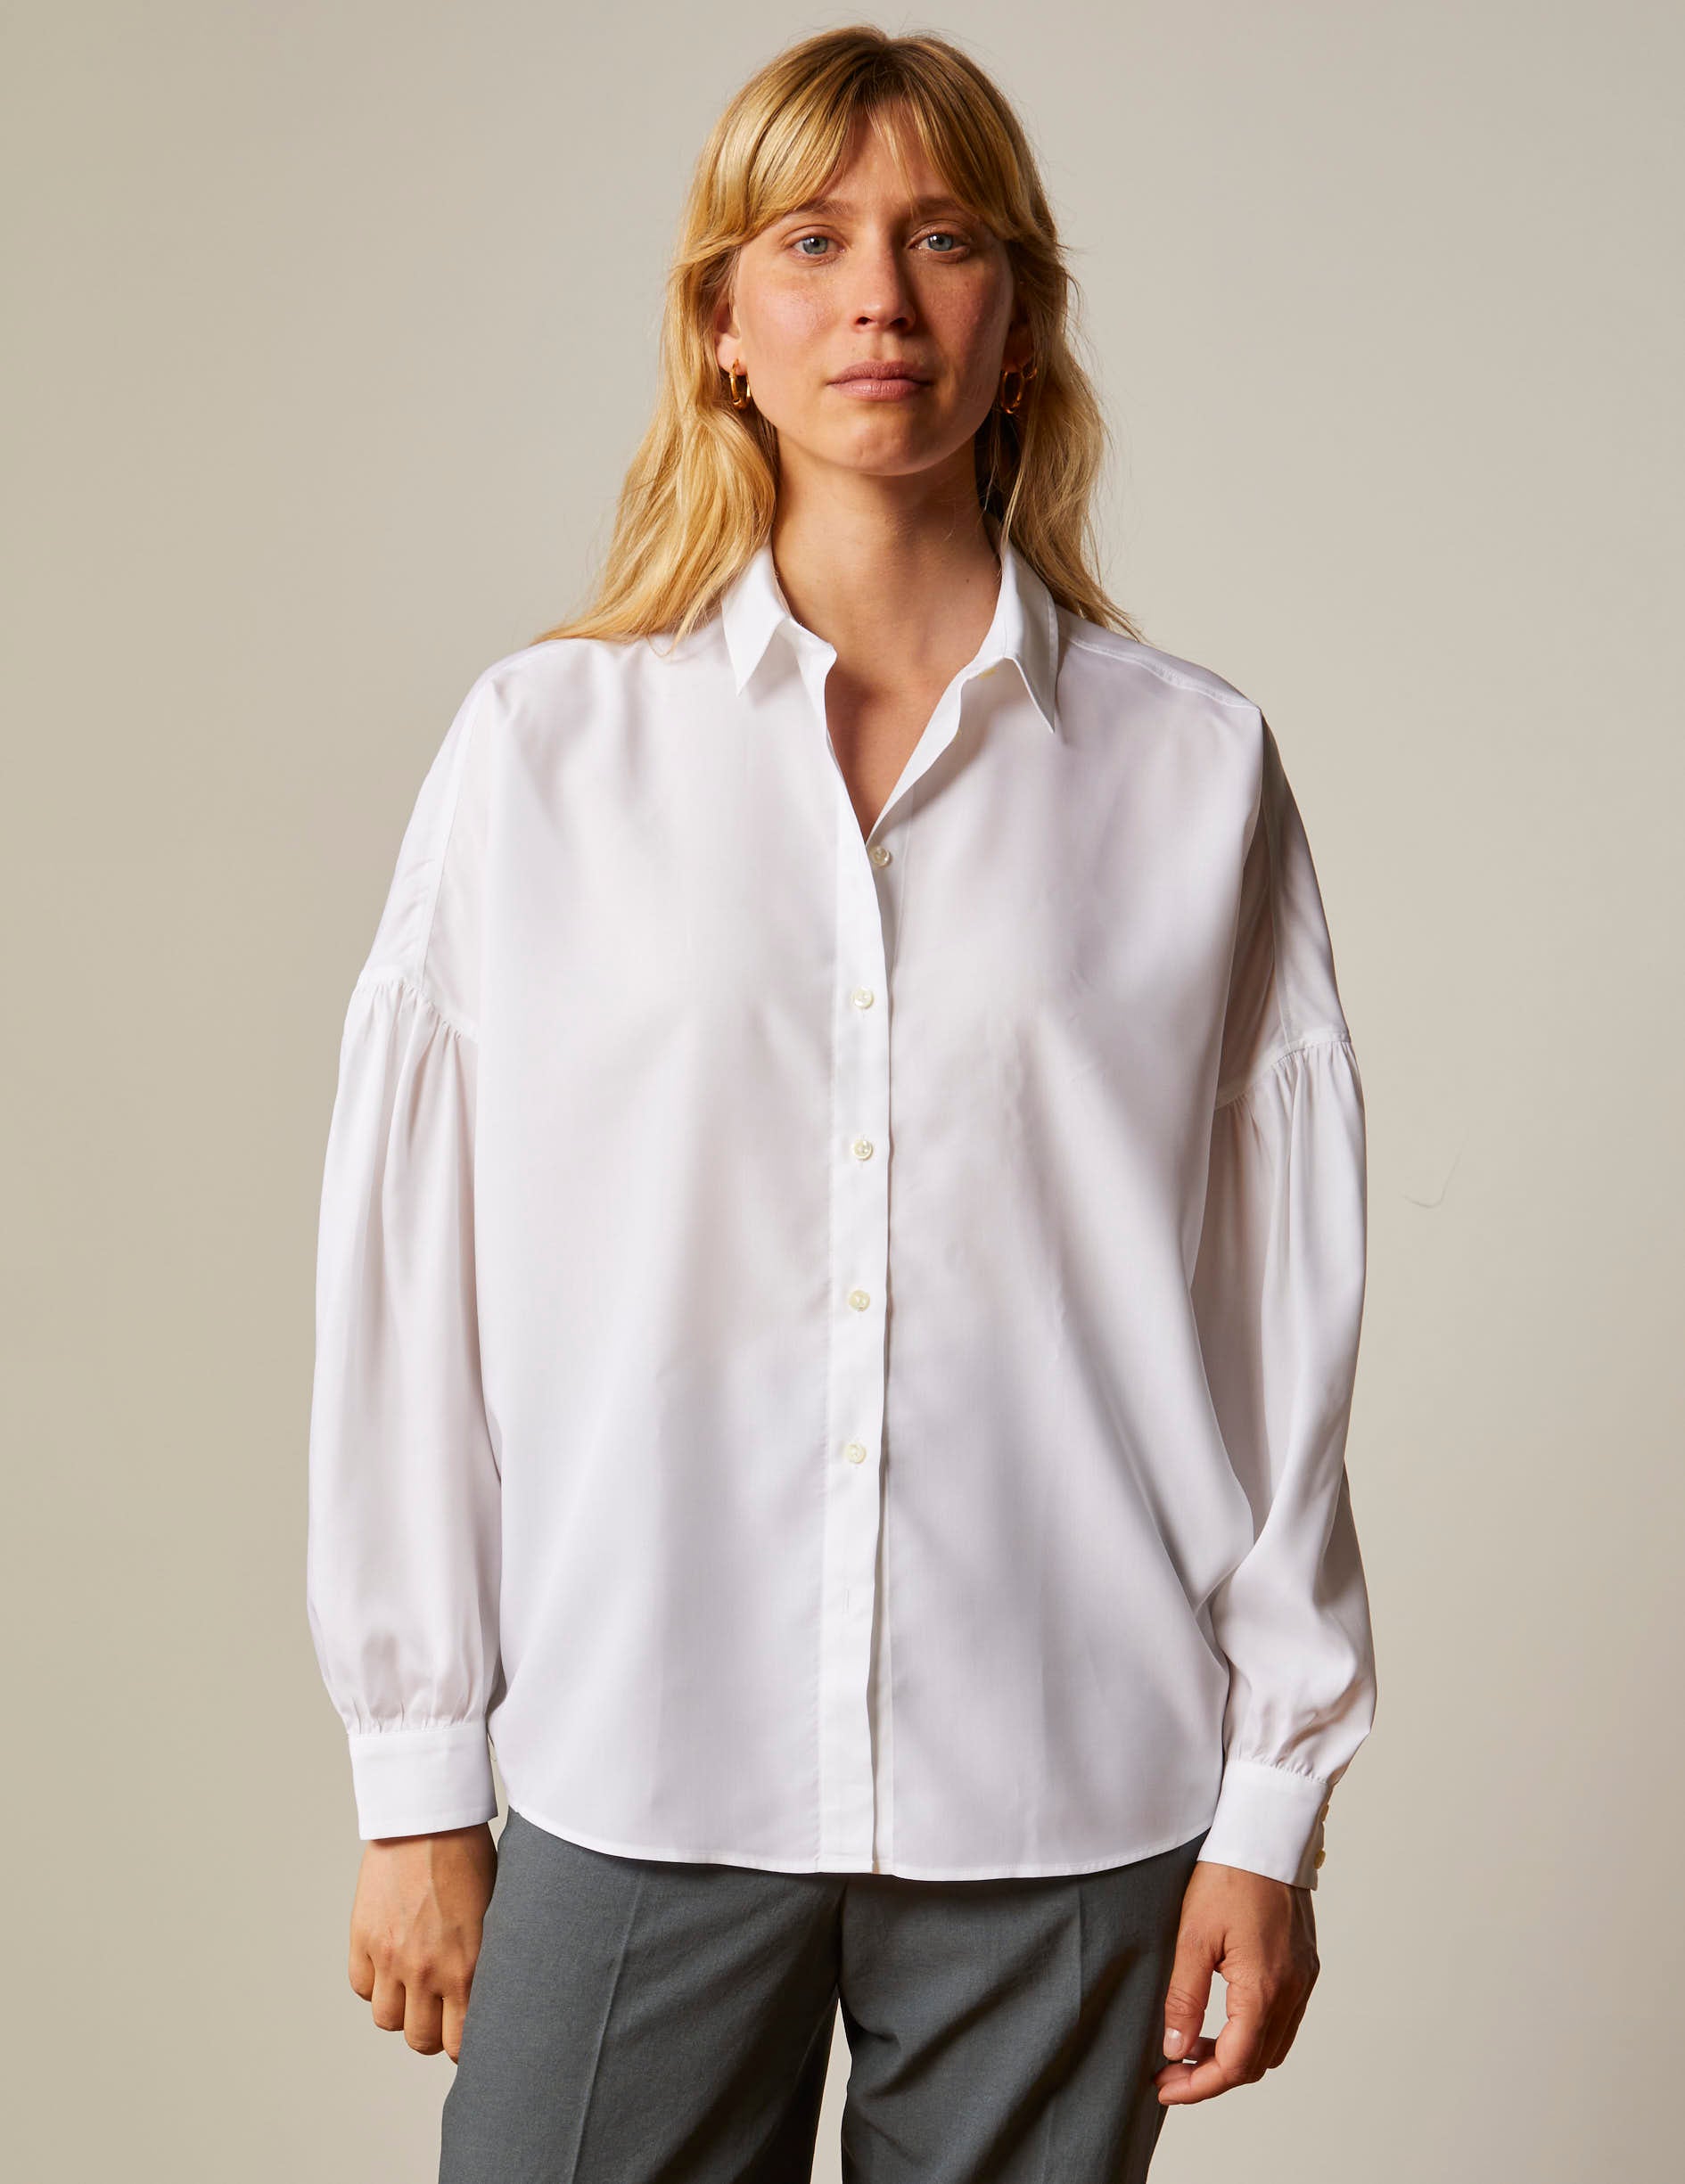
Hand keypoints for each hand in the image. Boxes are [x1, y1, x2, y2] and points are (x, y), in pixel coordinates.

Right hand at [347, 1822, 498, 2060]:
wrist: (429, 1818)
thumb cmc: (471, 1858)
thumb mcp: (494, 1916)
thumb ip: (485, 1963)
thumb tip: (487, 1999)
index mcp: (468, 1968)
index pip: (460, 2043)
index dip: (462, 2043)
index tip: (464, 2031)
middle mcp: (427, 1971)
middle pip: (420, 2040)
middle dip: (431, 2030)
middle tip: (438, 2009)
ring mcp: (390, 1957)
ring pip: (387, 2019)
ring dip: (400, 2008)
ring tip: (412, 1983)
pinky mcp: (363, 1939)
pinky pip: (361, 1987)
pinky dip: (373, 1981)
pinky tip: (389, 1960)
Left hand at [1153, 1859, 1318, 2105]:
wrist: (1264, 1833)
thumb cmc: (1226, 1876)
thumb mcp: (1192, 1937)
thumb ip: (1184, 1998)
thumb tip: (1175, 2050)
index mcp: (1263, 1987)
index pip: (1235, 2064)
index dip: (1198, 2085)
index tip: (1164, 2087)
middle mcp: (1292, 1991)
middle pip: (1256, 2063)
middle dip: (1213, 2076)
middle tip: (1171, 2070)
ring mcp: (1303, 1979)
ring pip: (1273, 2045)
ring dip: (1235, 2056)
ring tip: (1191, 2046)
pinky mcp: (1305, 1966)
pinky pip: (1284, 2019)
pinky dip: (1254, 2032)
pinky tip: (1223, 2018)